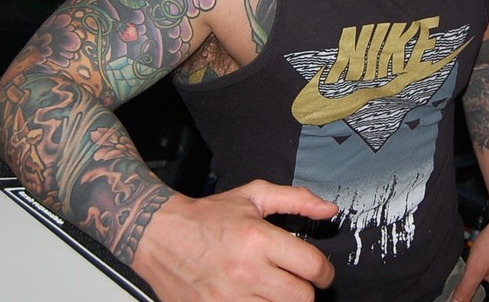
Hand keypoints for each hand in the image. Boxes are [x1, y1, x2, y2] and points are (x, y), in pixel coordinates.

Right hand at [133, 180, 338, 301]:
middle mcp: (246, 272)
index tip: (320, 271)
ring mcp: (229, 298)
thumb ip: (296, 199)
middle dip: (305, 289)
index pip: (313, 266)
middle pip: (302, 297)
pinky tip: (256, 298)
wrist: (158, 235)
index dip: (325, 271)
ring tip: (273, 289)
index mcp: (259, 239)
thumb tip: (329, 210)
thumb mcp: (253, 196)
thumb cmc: (206, 216)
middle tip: (297, 281)